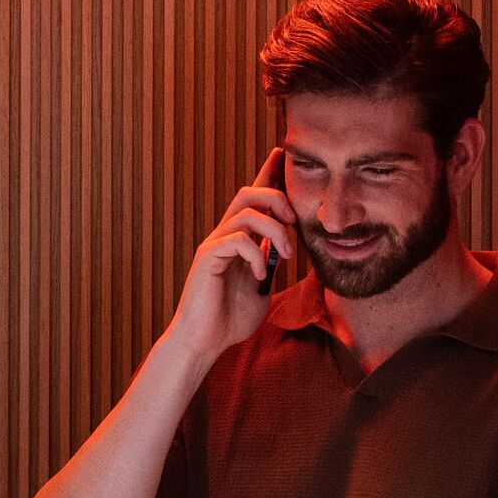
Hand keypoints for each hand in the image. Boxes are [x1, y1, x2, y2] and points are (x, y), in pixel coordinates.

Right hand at [165, 152, 298, 361]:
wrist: (203, 342)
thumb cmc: (229, 319)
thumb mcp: (262, 288)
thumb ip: (271, 265)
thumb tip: (287, 246)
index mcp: (238, 240)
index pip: (253, 199)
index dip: (267, 174)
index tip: (281, 154)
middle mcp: (224, 236)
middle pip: (248, 192)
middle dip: (277, 197)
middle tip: (293, 221)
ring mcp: (214, 245)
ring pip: (246, 212)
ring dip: (274, 229)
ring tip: (286, 255)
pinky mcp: (207, 259)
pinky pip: (236, 239)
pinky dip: (255, 254)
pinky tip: (260, 276)